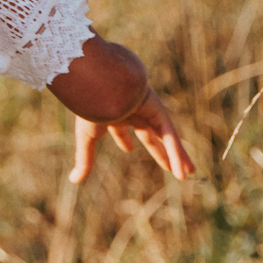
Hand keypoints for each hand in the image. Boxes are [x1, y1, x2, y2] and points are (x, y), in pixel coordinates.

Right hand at [70, 87, 195, 184]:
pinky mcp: (159, 110)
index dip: (124, 140)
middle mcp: (132, 110)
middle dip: (159, 151)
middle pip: (151, 135)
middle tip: (170, 166)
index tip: (129, 149)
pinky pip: (170, 135)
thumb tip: (74, 181)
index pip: (122, 130)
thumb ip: (84, 159)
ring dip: (178, 156)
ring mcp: (148, 109)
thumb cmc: (90, 106)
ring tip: (189, 173)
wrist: (100, 81)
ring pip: (166, 137)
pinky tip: (183, 170)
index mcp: (114, 114)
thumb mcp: (87, 137)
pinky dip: (176, 153)